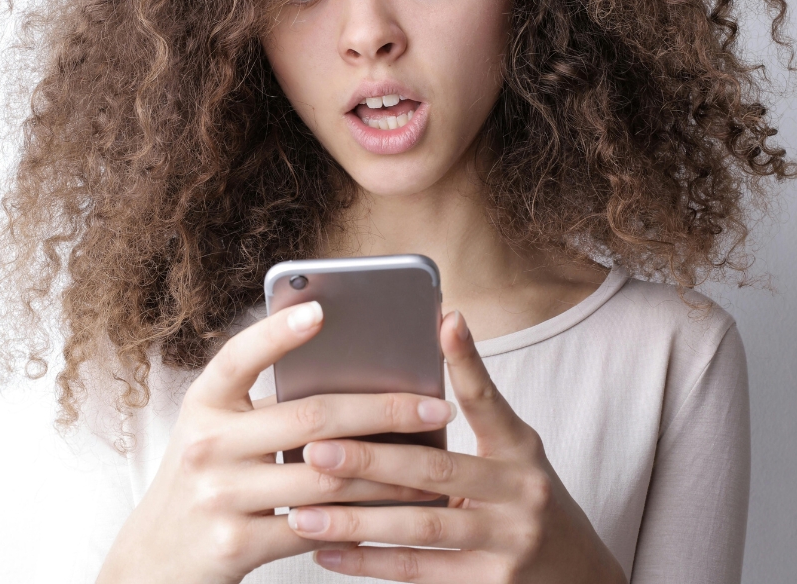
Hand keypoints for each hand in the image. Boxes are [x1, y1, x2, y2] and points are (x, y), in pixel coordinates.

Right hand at [95, 300, 454, 583]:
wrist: (156, 558)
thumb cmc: (205, 475)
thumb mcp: (217, 427)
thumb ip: (264, 403)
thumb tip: (352, 374)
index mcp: (204, 402)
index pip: (240, 356)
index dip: (278, 333)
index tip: (321, 309)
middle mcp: (208, 444)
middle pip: (311, 419)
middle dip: (383, 411)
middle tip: (434, 406)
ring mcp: (220, 497)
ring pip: (326, 478)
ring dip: (388, 472)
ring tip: (431, 461)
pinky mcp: (236, 544)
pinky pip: (317, 528)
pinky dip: (362, 519)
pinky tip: (395, 509)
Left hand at [288, 310, 627, 583]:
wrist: (576, 572)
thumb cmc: (526, 494)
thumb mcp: (514, 449)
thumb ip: (476, 410)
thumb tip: (439, 337)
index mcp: (520, 449)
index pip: (487, 399)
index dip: (467, 359)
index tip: (445, 320)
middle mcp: (518, 493)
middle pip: (435, 472)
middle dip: (371, 459)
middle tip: (317, 448)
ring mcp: (505, 544)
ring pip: (419, 530)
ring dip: (356, 522)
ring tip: (304, 512)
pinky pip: (418, 574)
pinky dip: (369, 564)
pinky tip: (327, 553)